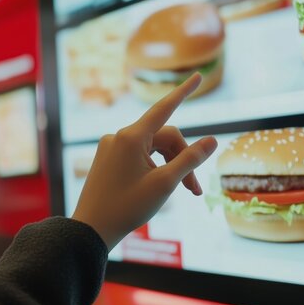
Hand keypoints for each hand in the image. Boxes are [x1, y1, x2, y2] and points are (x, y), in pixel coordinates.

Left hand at [72, 74, 217, 249]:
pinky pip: (137, 155)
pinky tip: (157, 188)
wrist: (91, 229)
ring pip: (152, 148)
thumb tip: (212, 140)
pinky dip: (153, 167)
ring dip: (170, 166)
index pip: (165, 107)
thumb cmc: (127, 207)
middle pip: (164, 137)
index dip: (184, 92)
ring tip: (181, 193)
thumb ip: (190, 160)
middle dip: (182, 159)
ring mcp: (111, 147)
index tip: (198, 76)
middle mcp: (119, 136)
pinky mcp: (107, 159)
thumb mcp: (165, 184)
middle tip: (194, 190)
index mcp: (131, 137)